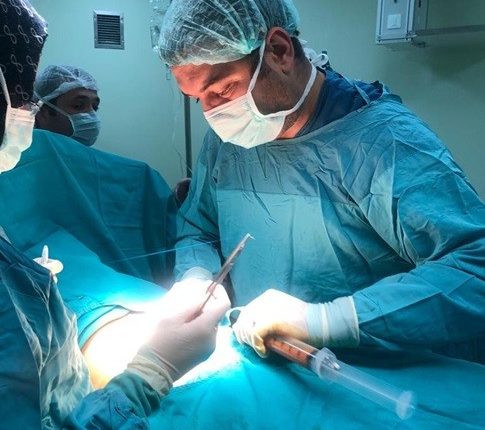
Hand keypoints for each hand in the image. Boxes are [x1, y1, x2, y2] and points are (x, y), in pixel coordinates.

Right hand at [128, 279, 229, 389]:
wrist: (154, 372)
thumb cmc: (160, 342)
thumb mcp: (171, 317)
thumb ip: (190, 304)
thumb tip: (203, 294)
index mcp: (206, 328)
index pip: (224, 304)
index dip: (219, 292)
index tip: (208, 287)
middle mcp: (213, 338)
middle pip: (216, 314)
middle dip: (206, 304)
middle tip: (188, 300)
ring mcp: (210, 348)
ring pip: (211, 324)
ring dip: (201, 316)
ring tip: (182, 316)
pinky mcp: (204, 355)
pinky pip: (206, 335)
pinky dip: (199, 327)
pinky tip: (183, 329)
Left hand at [232, 289, 359, 357]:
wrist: (321, 323)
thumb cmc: (304, 323)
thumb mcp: (282, 315)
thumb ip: (266, 319)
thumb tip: (250, 331)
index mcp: (267, 297)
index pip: (246, 312)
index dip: (244, 327)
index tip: (250, 340)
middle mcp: (264, 300)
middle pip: (243, 318)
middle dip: (244, 335)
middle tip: (256, 347)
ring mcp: (267, 309)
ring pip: (246, 327)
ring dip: (251, 342)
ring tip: (261, 349)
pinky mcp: (271, 320)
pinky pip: (254, 334)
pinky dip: (257, 345)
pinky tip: (264, 352)